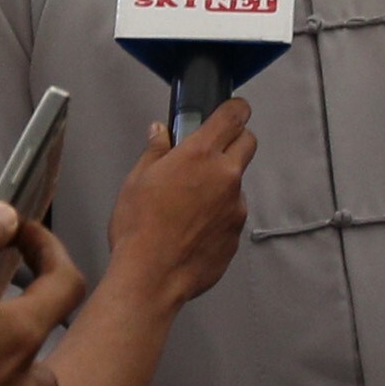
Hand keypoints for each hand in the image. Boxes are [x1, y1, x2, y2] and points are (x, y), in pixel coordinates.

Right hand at [102, 101, 256, 308]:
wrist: (151, 277)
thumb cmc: (139, 229)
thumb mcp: (136, 181)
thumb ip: (155, 151)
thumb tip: (160, 133)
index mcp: (200, 155)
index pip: (233, 116)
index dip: (236, 108)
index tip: (234, 109)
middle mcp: (226, 177)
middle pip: (248, 143)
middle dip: (235, 141)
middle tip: (212, 151)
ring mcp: (236, 207)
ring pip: (238, 183)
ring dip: (222, 185)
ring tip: (189, 204)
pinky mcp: (236, 234)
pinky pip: (232, 215)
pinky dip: (218, 216)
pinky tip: (192, 228)